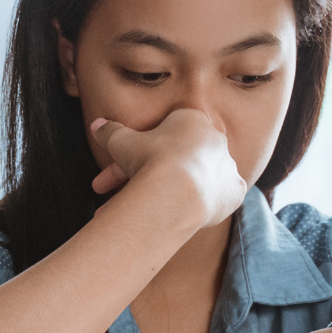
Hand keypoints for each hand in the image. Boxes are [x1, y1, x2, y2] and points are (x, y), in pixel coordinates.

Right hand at [88, 109, 246, 230]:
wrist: (177, 193)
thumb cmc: (150, 161)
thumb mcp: (121, 142)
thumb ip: (110, 132)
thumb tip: (96, 126)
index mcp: (192, 120)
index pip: (160, 135)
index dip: (135, 155)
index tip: (118, 173)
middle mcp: (215, 139)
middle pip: (176, 160)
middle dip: (147, 178)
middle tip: (121, 198)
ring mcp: (228, 166)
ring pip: (196, 179)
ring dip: (175, 191)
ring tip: (150, 212)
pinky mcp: (235, 191)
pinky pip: (219, 196)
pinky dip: (202, 203)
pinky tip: (186, 212)